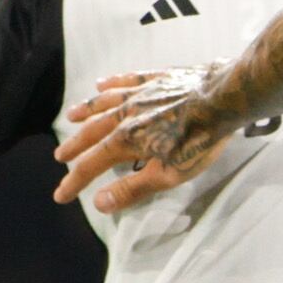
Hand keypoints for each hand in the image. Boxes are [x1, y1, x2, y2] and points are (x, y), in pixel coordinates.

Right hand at [56, 67, 230, 211]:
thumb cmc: (199, 140)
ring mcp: (139, 94)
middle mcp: (125, 114)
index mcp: (126, 140)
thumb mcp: (168, 174)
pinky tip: (101, 84)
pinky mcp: (156, 79)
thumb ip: (133, 188)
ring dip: (85, 111)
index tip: (61, 195)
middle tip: (60, 157)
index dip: (75, 182)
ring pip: (103, 102)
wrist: (222, 100)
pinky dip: (111, 83)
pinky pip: (126, 79)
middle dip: (74, 146)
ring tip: (71, 117)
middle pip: (92, 132)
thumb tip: (99, 203)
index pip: (92, 164)